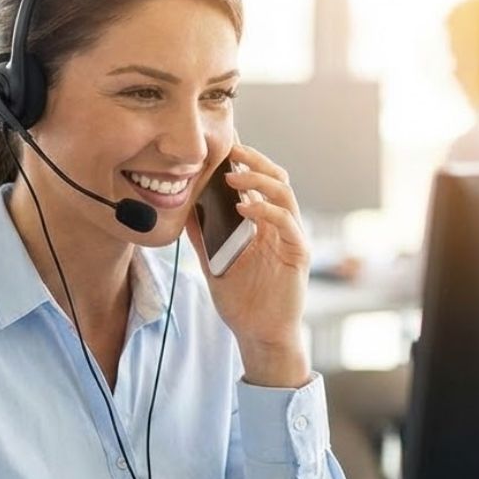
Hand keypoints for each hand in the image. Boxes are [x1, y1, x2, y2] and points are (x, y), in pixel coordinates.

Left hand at [186, 143, 310, 386]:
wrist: (258, 334)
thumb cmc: (240, 299)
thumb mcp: (212, 260)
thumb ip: (201, 234)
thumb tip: (181, 208)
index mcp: (262, 223)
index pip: (258, 181)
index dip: (244, 160)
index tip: (223, 144)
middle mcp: (280, 225)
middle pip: (276, 177)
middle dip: (254, 159)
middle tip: (230, 148)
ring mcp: (291, 237)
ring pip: (284, 193)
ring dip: (258, 179)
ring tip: (231, 175)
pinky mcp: (298, 253)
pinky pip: (287, 222)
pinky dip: (266, 210)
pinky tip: (244, 207)